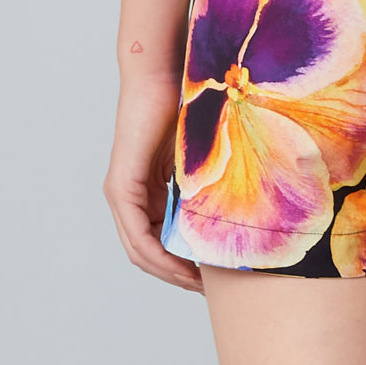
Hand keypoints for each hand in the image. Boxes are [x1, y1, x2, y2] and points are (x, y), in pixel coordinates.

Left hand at [102, 65, 202, 293]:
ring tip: (200, 284)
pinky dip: (157, 255)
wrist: (166, 74)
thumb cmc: (191, 106)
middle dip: (179, 276)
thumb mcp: (207, 160)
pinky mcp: (121, 186)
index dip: (184, 266)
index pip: (160, 242)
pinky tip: (182, 264)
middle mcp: (128, 197)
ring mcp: (122, 193)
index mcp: (147, 191)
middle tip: (209, 291)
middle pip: (149, 254)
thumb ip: (212, 187)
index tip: (213, 278)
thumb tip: (244, 217)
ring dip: (169, 272)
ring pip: (140, 251)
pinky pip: (136, 235)